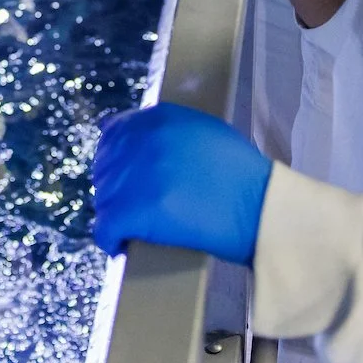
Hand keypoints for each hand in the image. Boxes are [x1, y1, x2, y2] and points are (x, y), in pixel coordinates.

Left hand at [92, 103, 271, 263]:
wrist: (259, 207)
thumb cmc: (243, 174)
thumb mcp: (207, 132)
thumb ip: (172, 132)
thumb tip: (143, 143)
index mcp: (160, 119)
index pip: (114, 132)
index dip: (114, 157)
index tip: (120, 175)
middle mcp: (143, 141)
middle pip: (105, 167)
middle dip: (113, 188)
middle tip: (128, 207)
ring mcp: (137, 175)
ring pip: (103, 197)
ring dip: (113, 213)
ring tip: (128, 227)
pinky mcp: (135, 210)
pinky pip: (105, 226)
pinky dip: (109, 238)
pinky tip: (120, 244)